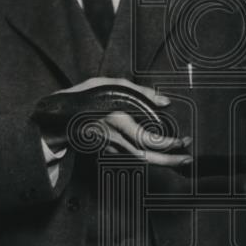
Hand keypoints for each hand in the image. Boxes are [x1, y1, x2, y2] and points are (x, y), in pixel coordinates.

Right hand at [54, 77, 191, 167]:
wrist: (57, 116)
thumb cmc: (84, 96)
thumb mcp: (109, 84)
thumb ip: (140, 91)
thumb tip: (165, 102)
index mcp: (116, 119)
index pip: (147, 139)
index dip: (167, 144)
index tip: (182, 140)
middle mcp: (114, 137)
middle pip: (145, 157)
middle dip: (169, 161)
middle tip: (188, 159)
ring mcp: (109, 147)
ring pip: (139, 160)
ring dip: (161, 162)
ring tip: (179, 158)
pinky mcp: (105, 151)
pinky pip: (130, 156)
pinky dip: (146, 156)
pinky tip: (158, 152)